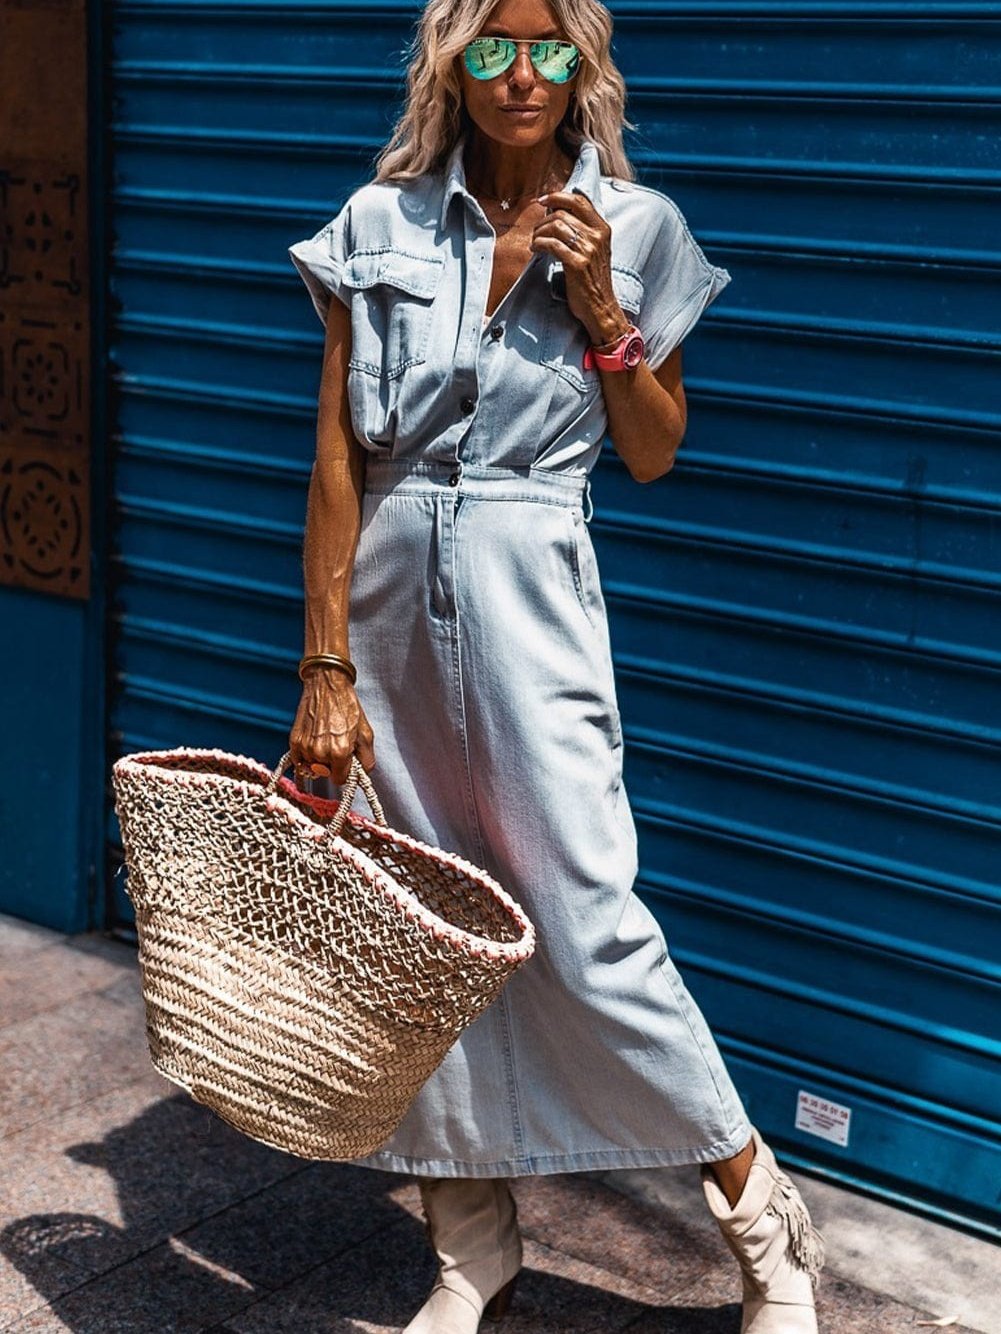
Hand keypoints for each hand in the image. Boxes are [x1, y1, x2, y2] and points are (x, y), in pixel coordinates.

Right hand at [289, 669, 375, 786]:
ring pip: (312, 767)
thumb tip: (362, 774)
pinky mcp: (294, 741)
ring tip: (325, 738)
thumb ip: (367, 759)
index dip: (344, 772)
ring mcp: (305, 747)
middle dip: (332, 764)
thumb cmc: (347, 707)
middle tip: (336, 745)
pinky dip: (306, 755)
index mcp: (340, 752)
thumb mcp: (366, 733)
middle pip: (325, 773)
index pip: (339, 780)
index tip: (345, 762)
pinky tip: (314, 740)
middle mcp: (320, 752)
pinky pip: (300, 760)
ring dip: (318, 758)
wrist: (327, 685)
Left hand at [530, 188, 630, 346]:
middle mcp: (597, 237)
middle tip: (536, 232)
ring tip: (535, 242)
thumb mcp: (595, 251)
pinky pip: (551, 245)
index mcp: (602, 230)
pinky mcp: (576, 264)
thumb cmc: (594, 281)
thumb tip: (557, 214)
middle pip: (562, 214)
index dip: (558, 197)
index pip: (579, 201)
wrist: (601, 308)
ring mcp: (588, 250)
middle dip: (543, 221)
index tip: (543, 201)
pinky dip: (539, 244)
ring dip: (539, 233)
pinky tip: (535, 249)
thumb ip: (583, 232)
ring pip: (555, 227)